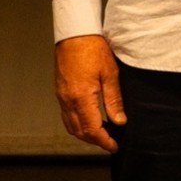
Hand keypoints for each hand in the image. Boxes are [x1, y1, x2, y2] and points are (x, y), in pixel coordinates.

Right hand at [54, 34, 123, 152]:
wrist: (74, 34)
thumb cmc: (93, 49)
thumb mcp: (110, 74)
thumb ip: (114, 100)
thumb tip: (120, 121)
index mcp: (81, 97)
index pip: (92, 129)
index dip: (104, 141)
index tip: (114, 146)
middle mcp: (67, 100)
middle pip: (79, 131)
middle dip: (95, 141)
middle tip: (111, 143)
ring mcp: (61, 97)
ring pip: (71, 125)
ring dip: (85, 134)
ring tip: (102, 134)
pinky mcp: (60, 92)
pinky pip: (66, 115)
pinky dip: (77, 123)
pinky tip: (89, 120)